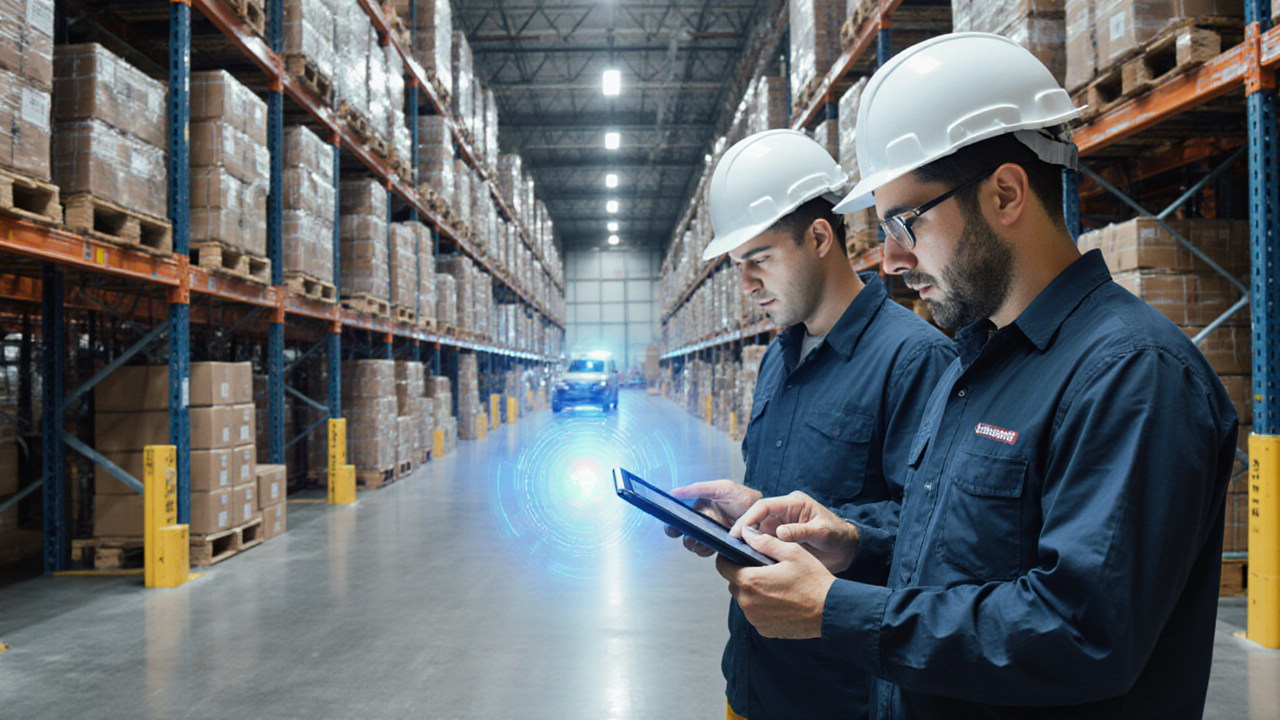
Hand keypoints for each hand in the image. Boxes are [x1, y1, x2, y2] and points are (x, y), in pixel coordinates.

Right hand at [663, 480, 762, 557]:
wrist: (764, 514)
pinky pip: (706, 552)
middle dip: (687, 537)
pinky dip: (708, 550)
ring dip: (698, 544)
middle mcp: (703, 523)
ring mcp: (711, 536)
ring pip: (694, 546)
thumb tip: (674, 492)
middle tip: (695, 533)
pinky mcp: (720, 546)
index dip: (672, 526)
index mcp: (699, 508)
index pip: (678, 520)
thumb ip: (697, 489)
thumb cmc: (743, 497)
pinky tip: (716, 542)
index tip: (673, 527)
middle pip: (684, 536)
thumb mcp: (720, 488)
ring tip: (709, 536)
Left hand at [716, 527, 835, 638]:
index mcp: (750, 580)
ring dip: (753, 592)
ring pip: (744, 599)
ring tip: (775, 585)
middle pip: (733, 583)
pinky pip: (755, 614)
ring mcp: (755, 618)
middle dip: (743, 574)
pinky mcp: (764, 630)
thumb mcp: (791, 552)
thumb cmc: (813, 580)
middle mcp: (747, 602)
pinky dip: (762, 607)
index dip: (728, 558)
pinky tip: (780, 600)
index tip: (737, 555)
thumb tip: (745, 533)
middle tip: (764, 569)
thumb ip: (764, 542)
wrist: (829, 611)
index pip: (722, 566)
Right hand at [730, 491, 859, 573]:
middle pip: (757, 517)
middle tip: (732, 543)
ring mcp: (782, 526)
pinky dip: (757, 549)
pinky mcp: (782, 539)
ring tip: (737, 551)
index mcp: (793, 503)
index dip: (749, 517)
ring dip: (748, 540)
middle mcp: (784, 513)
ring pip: (758, 531)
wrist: (847, 549)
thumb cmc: (838, 535)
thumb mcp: (822, 531)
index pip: (764, 506)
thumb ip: (801, 531)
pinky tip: (750, 558)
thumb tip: (780, 532)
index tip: (738, 530)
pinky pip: (765, 542)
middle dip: (744, 529)